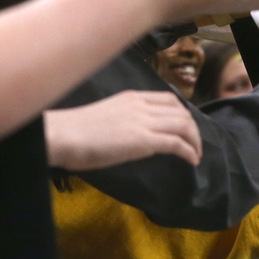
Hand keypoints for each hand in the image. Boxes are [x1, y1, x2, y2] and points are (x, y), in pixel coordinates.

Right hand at [44, 90, 201, 169]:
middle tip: (194, 143)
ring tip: (196, 154)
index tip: (185, 127)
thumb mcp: (107, 115)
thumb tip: (133, 134)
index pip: (168, 99)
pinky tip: (192, 161)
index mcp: (132, 97)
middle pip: (181, 111)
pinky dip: (189, 151)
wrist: (62, 135)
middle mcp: (142, 105)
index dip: (182, 113)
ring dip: (195, 140)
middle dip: (192, 128)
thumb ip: (125, 119)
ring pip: (184, 125)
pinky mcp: (143, 140)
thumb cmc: (74, 131)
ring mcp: (144, 121)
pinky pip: (177, 143)